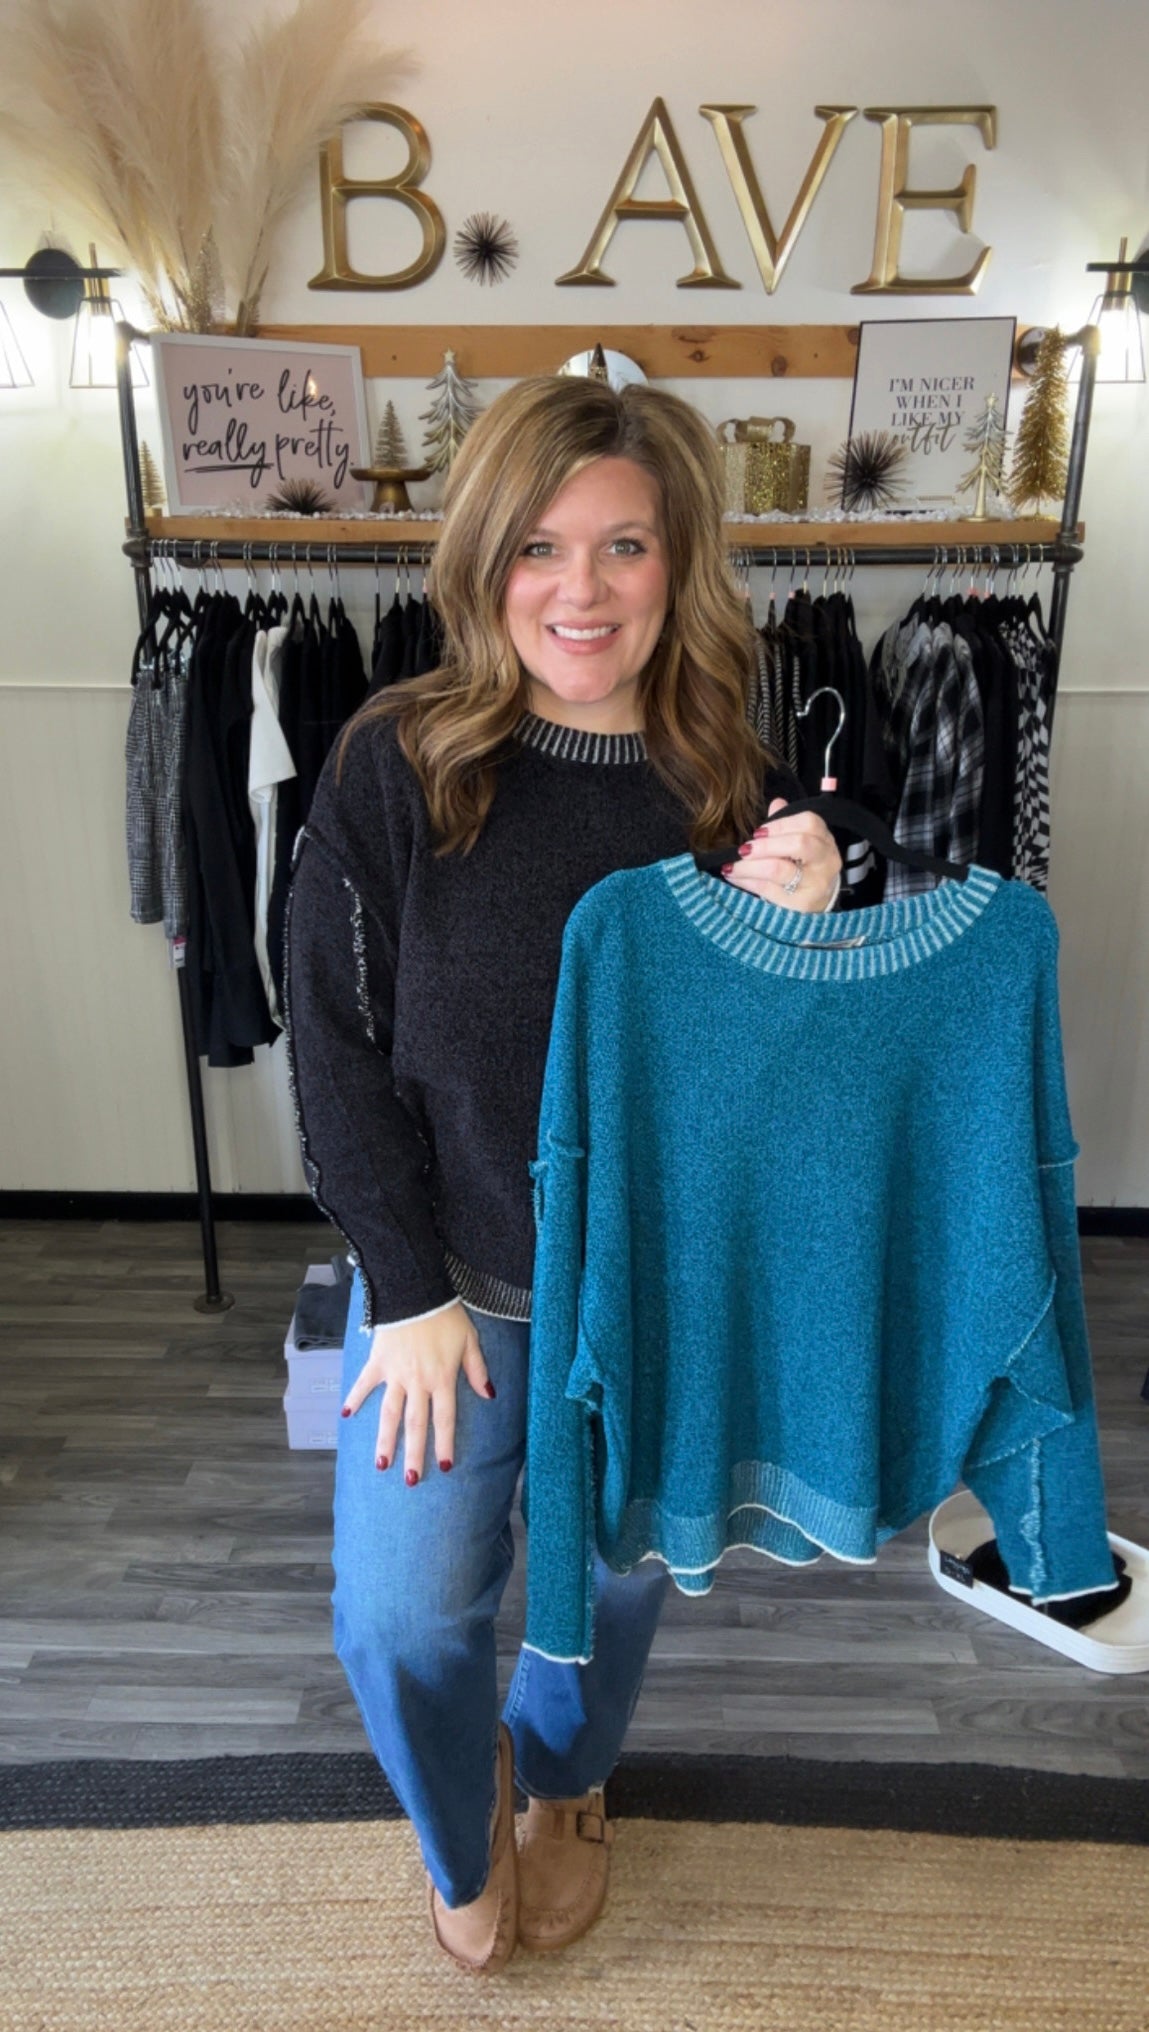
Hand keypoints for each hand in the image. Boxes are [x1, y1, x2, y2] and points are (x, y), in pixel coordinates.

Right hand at [341, 1300, 492, 1483]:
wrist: (416, 1291)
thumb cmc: (446, 1315)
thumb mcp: (470, 1340)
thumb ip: (477, 1370)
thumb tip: (490, 1395)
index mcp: (443, 1379)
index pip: (444, 1419)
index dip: (444, 1443)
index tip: (443, 1467)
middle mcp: (418, 1382)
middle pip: (415, 1424)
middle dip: (413, 1454)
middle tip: (410, 1480)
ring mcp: (396, 1374)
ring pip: (390, 1413)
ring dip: (385, 1440)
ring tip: (381, 1465)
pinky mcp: (378, 1362)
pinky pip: (365, 1384)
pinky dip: (355, 1398)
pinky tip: (347, 1415)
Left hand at [722, 798, 840, 912]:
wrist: (819, 904)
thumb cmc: (805, 869)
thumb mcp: (801, 845)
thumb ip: (787, 824)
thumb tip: (776, 803)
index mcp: (825, 840)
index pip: (809, 823)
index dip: (781, 824)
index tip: (758, 832)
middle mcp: (826, 861)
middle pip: (799, 844)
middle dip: (765, 845)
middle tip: (744, 849)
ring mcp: (816, 884)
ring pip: (779, 869)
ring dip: (749, 865)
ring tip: (732, 865)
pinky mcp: (801, 904)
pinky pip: (768, 889)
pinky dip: (747, 881)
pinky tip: (735, 877)